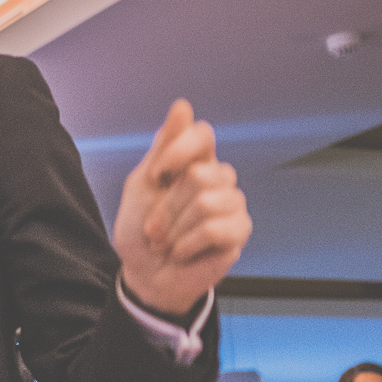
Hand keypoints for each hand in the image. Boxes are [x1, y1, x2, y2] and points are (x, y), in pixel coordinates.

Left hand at [114, 100, 251, 316]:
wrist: (144, 275)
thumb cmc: (141, 232)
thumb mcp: (141, 185)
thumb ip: (163, 146)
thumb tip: (182, 106)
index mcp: (195, 161)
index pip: (202, 134)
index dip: (178, 152)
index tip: (156, 176)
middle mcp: (219, 178)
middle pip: (199, 175)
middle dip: (167, 207)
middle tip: (155, 227)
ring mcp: (232, 204)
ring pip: (206, 202)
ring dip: (175, 229)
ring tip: (168, 241)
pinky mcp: (239, 231)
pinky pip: (215, 228)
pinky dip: (187, 244)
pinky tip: (182, 252)